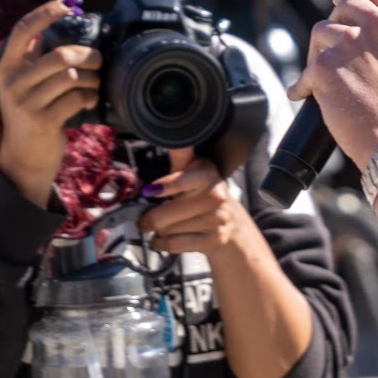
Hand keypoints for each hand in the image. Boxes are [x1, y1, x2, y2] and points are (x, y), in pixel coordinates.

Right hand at [0, 0, 102, 207]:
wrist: (23, 157)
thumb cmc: (32, 112)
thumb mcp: (24, 82)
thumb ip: (36, 57)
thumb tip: (60, 24)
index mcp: (7, 67)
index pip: (22, 30)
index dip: (46, 12)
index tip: (69, 3)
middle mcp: (12, 82)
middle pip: (60, 55)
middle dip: (88, 55)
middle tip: (99, 60)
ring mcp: (26, 102)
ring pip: (72, 76)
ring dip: (93, 79)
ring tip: (95, 84)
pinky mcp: (42, 121)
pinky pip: (77, 98)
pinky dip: (90, 97)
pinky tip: (90, 100)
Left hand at [138, 149, 254, 257]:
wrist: (231, 225)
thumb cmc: (204, 196)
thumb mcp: (193, 174)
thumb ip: (179, 157)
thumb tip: (168, 133)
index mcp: (207, 174)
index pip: (184, 179)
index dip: (168, 185)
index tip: (151, 190)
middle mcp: (215, 195)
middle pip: (164, 213)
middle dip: (148, 219)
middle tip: (145, 219)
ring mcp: (216, 219)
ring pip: (166, 230)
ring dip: (158, 232)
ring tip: (163, 227)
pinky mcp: (213, 240)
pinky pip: (173, 245)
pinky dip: (162, 244)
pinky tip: (164, 239)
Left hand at [286, 0, 377, 164]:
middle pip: (345, 7)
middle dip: (335, 22)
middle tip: (330, 43)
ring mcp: (352, 44)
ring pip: (321, 32)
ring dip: (319, 52)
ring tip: (322, 76)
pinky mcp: (326, 66)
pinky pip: (306, 68)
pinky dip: (303, 84)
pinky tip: (304, 94)